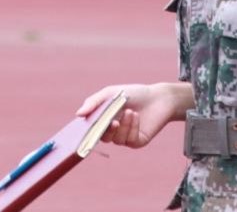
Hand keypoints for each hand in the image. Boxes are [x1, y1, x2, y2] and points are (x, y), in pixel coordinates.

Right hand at [75, 82, 191, 148]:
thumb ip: (94, 102)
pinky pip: (129, 140)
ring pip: (116, 139)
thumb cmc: (133, 94)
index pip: (89, 130)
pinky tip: (136, 116)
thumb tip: (78, 114)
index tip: (82, 130)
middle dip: (106, 130)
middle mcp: (112, 131)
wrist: (158, 97)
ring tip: (130, 111)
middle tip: (112, 121)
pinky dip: (132, 127)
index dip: (84, 132)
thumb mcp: (110, 93)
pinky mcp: (137, 142)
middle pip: (101, 137)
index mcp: (102, 120)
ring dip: (123, 126)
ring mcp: (124, 137)